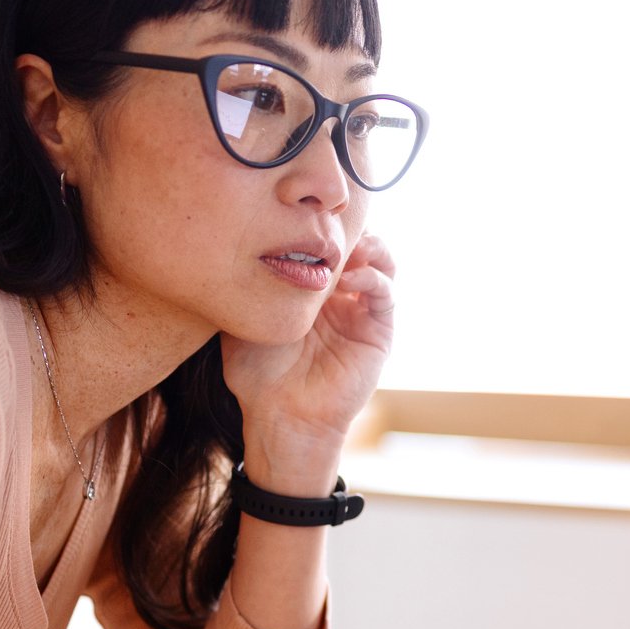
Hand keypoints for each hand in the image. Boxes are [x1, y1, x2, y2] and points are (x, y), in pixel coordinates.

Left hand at [219, 232, 395, 491]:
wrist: (280, 414)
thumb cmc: (255, 371)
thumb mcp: (244, 315)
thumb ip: (254, 280)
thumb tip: (255, 237)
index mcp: (308, 289)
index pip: (324, 243)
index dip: (319, 225)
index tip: (303, 214)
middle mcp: (338, 296)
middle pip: (355, 245)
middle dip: (346, 229)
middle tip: (327, 224)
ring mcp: (360, 312)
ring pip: (378, 262)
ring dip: (367, 246)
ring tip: (346, 247)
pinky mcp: (378, 331)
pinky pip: (385, 293)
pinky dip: (373, 277)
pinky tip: (350, 278)